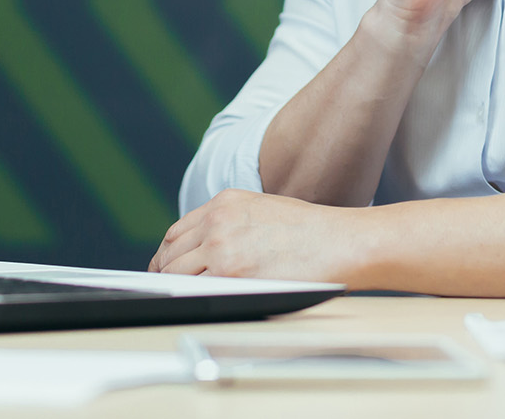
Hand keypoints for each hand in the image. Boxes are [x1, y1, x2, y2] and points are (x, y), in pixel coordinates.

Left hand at [148, 189, 361, 282]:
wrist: (338, 241)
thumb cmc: (310, 230)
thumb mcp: (261, 208)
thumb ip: (229, 221)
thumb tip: (206, 246)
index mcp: (224, 202)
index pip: (177, 231)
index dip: (168, 253)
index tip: (167, 266)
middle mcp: (217, 221)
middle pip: (171, 252)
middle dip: (166, 272)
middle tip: (168, 288)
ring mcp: (222, 248)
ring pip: (177, 273)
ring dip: (176, 287)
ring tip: (182, 298)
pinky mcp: (232, 275)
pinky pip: (196, 290)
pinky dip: (191, 297)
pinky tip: (197, 302)